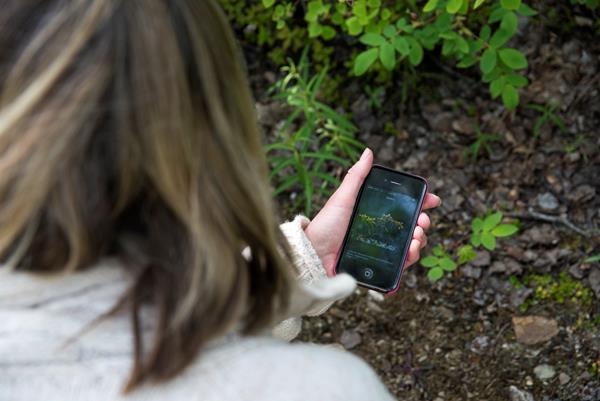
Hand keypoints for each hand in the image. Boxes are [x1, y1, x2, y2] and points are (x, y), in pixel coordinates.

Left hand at [304, 148, 440, 276]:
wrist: (313, 255)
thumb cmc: (325, 226)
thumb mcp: (343, 198)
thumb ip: (357, 176)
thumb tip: (368, 152)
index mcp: (374, 213)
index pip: (403, 207)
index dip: (421, 203)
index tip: (432, 200)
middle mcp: (380, 231)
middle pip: (412, 227)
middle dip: (423, 222)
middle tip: (422, 222)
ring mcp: (381, 250)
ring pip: (411, 245)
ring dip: (420, 240)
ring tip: (416, 237)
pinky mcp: (379, 268)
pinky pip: (400, 265)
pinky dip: (410, 259)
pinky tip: (411, 252)